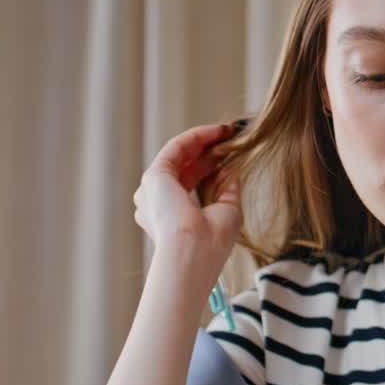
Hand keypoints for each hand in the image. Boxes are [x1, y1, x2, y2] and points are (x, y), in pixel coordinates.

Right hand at [134, 123, 242, 271]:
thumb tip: (231, 169)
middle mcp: (157, 201)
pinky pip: (178, 147)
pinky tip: (218, 131)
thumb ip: (227, 189)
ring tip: (228, 131)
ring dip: (205, 140)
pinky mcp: (155, 176)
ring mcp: (153, 188)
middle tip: (231, 138)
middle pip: (184, 166)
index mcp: (169, 215)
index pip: (190, 182)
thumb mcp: (227, 211)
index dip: (210, 165)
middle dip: (208, 150)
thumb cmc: (210, 243)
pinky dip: (199, 137)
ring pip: (180, 154)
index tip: (230, 153)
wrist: (194, 253)